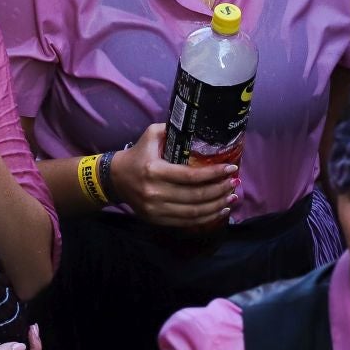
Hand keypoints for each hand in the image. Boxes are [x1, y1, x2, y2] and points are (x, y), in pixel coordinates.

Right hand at [108, 124, 237, 228]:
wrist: (114, 179)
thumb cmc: (137, 155)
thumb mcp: (150, 136)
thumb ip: (172, 130)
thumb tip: (197, 127)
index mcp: (154, 170)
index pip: (191, 176)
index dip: (214, 174)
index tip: (231, 169)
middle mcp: (155, 192)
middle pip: (196, 196)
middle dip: (220, 190)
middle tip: (235, 183)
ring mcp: (155, 209)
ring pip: (194, 212)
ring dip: (217, 205)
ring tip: (232, 197)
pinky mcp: (156, 220)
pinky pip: (187, 222)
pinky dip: (206, 217)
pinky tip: (219, 210)